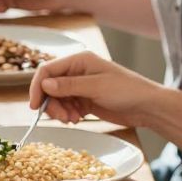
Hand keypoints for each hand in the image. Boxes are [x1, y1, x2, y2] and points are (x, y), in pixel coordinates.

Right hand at [28, 51, 156, 126]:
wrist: (147, 107)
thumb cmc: (127, 90)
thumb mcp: (97, 87)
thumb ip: (69, 86)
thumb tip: (44, 84)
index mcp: (79, 60)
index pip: (47, 70)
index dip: (37, 87)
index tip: (34, 105)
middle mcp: (77, 71)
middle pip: (49, 86)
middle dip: (51, 103)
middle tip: (61, 118)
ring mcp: (80, 86)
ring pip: (56, 99)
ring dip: (59, 111)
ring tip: (73, 119)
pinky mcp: (84, 100)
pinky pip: (66, 107)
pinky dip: (67, 114)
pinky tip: (78, 119)